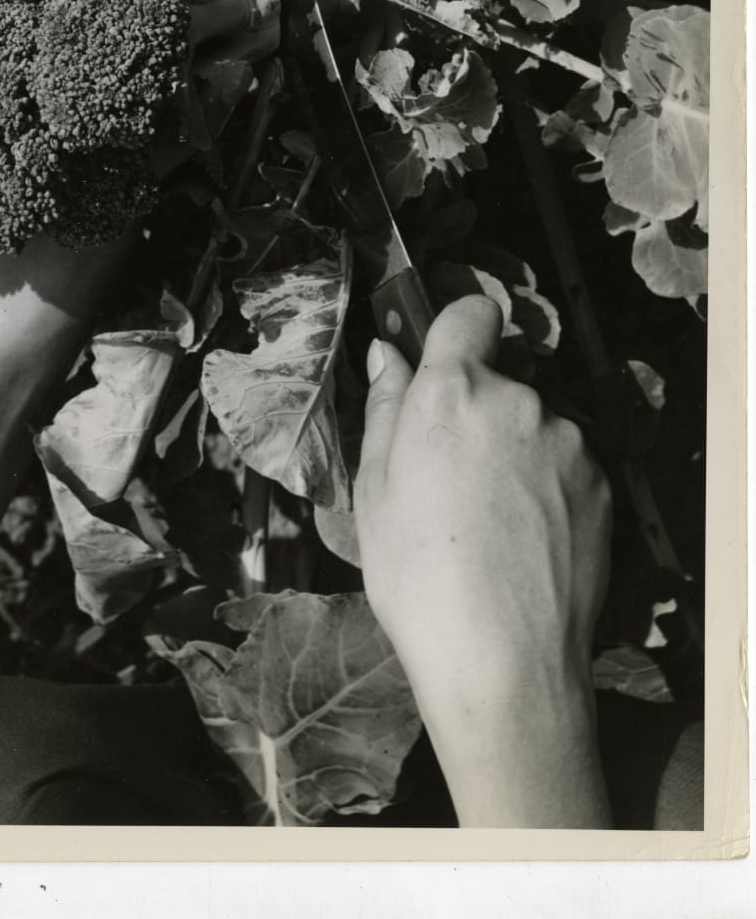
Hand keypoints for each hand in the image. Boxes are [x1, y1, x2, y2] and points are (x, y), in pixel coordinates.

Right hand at [354, 295, 612, 827]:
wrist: (503, 660)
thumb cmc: (417, 577)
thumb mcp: (373, 490)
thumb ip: (386, 407)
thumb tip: (386, 354)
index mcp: (450, 392)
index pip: (469, 313)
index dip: (455, 329)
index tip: (443, 359)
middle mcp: (517, 400)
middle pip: (498, 378)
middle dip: (476, 409)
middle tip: (449, 474)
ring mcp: (566, 441)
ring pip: (532, 423)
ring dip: (514, 447)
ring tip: (488, 516)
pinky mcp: (600, 481)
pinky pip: (564, 461)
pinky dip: (546, 483)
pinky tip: (524, 535)